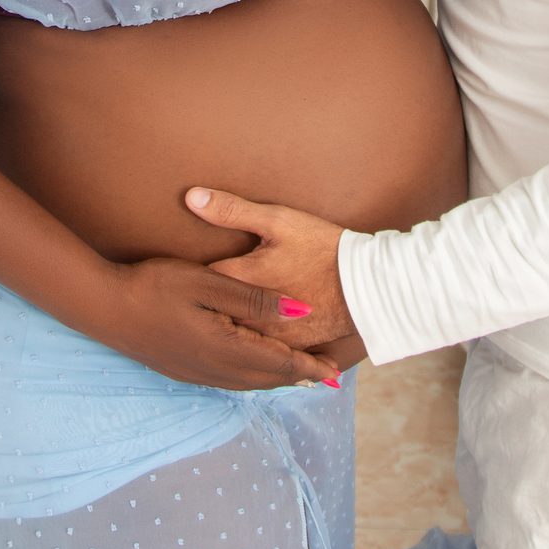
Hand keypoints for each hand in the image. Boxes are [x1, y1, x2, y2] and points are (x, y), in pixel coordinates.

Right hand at [93, 254, 342, 391]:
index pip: (279, 362)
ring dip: (276, 379)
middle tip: (327, 375)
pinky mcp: (184, 370)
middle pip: (267, 379)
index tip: (336, 370)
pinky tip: (253, 369)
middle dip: (298, 376)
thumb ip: (254, 298)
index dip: (309, 365)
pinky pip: (230, 381)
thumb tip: (299, 309)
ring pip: (248, 383)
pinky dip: (252, 377)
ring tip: (299, 375)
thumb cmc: (156, 286)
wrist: (106, 309)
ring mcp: (197, 373)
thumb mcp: (209, 283)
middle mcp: (215, 370)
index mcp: (226, 348)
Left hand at [184, 188, 357, 351]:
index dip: (189, 272)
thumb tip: (191, 198)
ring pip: (233, 334)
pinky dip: (252, 341)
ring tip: (217, 314)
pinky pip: (260, 351)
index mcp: (241, 280)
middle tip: (197, 293)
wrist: (367, 284)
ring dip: (226, 323)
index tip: (182, 269)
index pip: (197, 278)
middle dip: (205, 301)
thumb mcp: (278, 220)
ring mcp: (269, 336)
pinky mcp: (288, 348)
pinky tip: (249, 334)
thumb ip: (231, 210)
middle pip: (212, 311)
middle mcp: (249, 314)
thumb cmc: (321, 247)